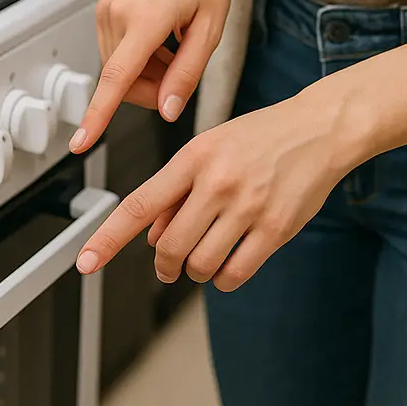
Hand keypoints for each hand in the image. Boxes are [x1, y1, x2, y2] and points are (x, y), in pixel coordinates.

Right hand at [69, 0, 240, 153]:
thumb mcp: (210, 30)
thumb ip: (186, 74)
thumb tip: (168, 110)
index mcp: (146, 19)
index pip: (116, 79)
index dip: (98, 116)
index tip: (81, 141)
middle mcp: (118, 13)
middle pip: (122, 82)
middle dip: (151, 91)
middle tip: (180, 78)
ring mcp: (106, 10)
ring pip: (118, 71)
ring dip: (146, 75)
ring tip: (174, 52)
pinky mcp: (103, 9)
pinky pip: (115, 52)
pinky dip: (138, 59)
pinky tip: (161, 42)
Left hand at [76, 85, 359, 290]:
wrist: (320, 128)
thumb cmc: (261, 137)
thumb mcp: (209, 149)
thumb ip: (177, 191)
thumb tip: (150, 237)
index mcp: (193, 158)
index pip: (139, 205)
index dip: (107, 238)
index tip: (86, 261)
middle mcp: (217, 182)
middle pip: (170, 247)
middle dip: (164, 265)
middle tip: (169, 265)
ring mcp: (248, 207)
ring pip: (201, 265)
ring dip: (196, 271)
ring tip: (205, 256)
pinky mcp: (276, 228)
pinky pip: (235, 274)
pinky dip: (225, 278)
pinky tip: (229, 263)